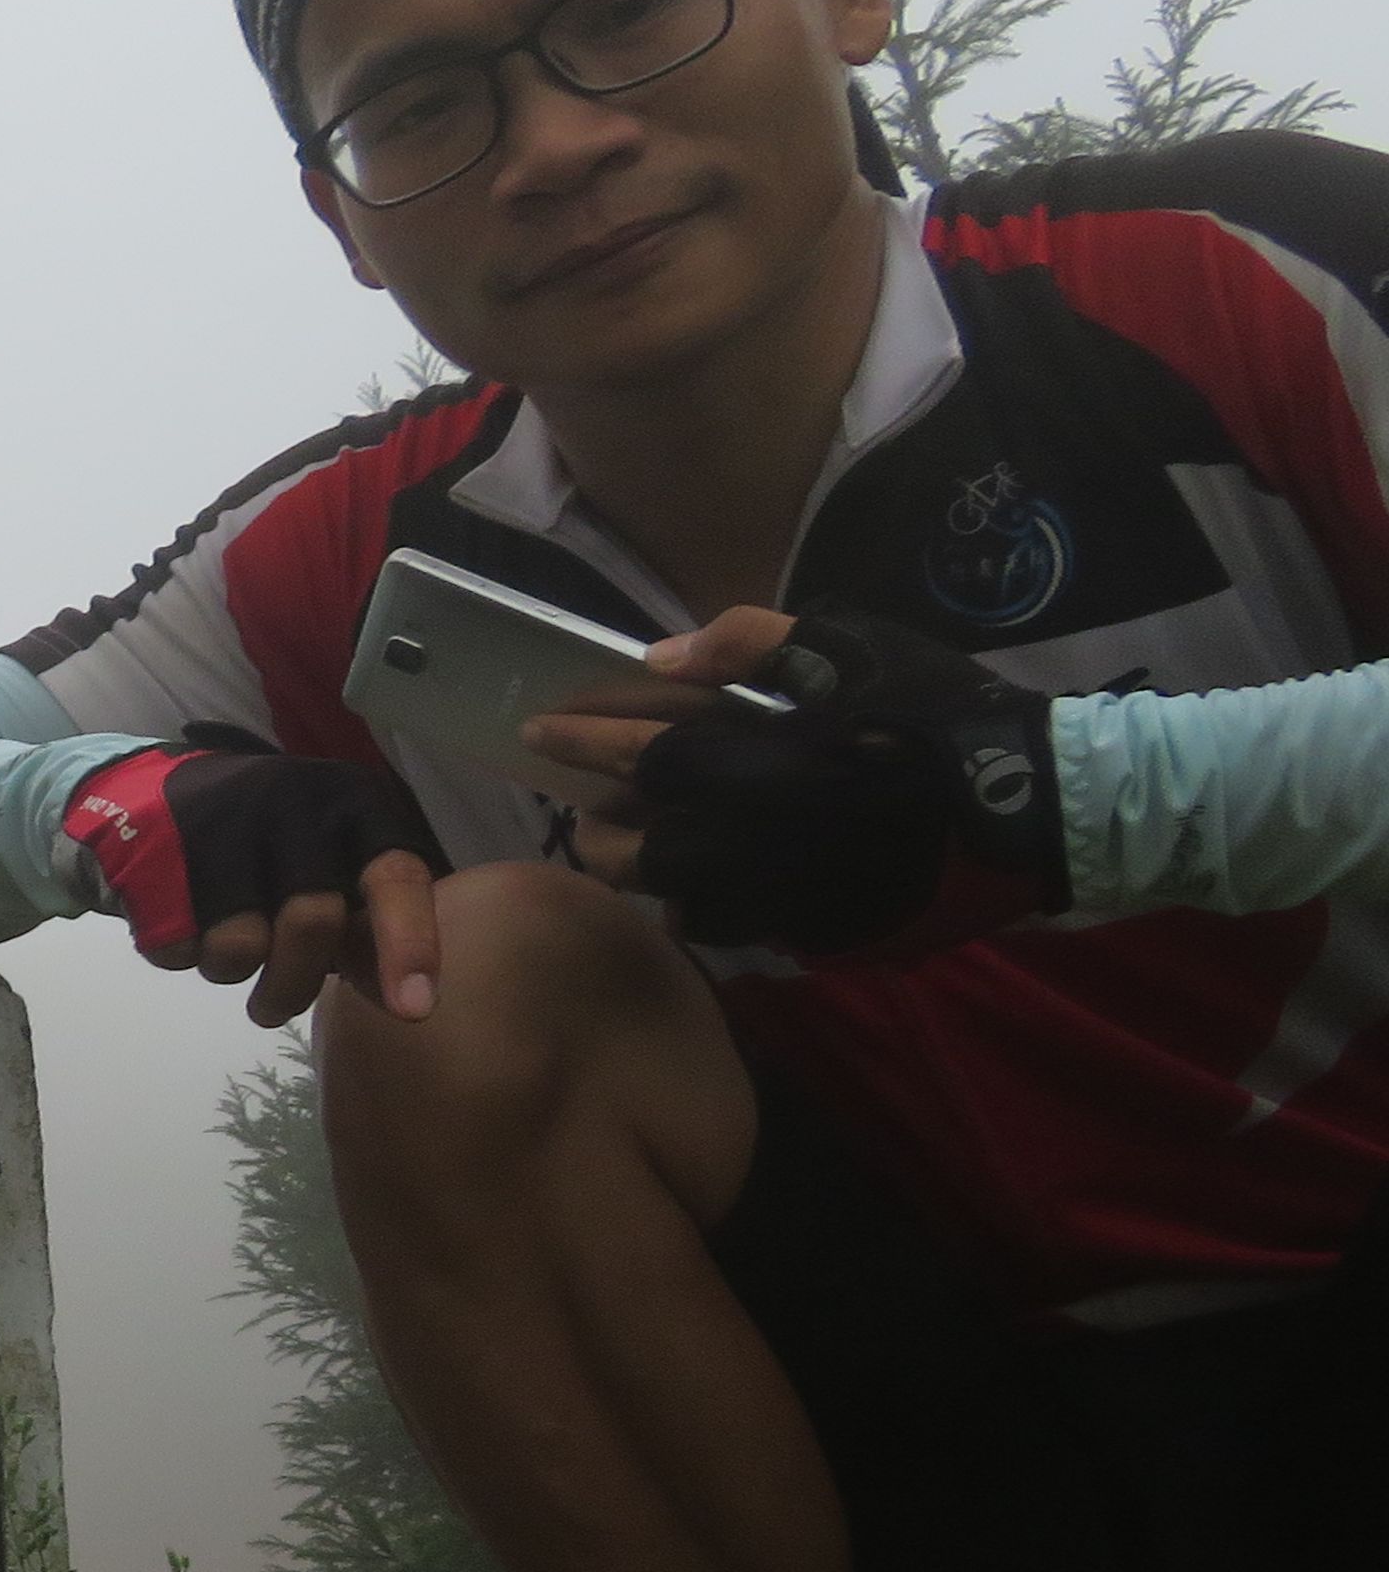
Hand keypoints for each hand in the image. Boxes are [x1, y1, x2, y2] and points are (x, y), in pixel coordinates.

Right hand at [62, 731, 447, 1027]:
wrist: (153, 794)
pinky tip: (179, 916)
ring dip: (231, 971)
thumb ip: (367, 930)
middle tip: (275, 1008)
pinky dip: (181, 952)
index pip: (395, 875)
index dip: (409, 945)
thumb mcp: (333, 871)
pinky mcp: (155, 854)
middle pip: (312, 922)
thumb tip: (407, 1002)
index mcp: (352, 804)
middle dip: (295, 984)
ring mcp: (221, 824)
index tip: (414, 1011)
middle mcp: (293, 804)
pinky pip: (179, 949)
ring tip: (223, 945)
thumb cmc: (270, 847)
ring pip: (240, 948)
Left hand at [534, 607, 1063, 952]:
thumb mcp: (852, 647)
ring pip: (672, 896)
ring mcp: (781, 891)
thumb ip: (750, 643)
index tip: (538, 733)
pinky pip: (729, 926)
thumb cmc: (939, 713)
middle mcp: (754, 834)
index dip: (581, 740)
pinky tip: (700, 883)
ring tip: (631, 847)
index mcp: (756, 758)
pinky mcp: (813, 928)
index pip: (637, 754)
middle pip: (636, 846)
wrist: (1033, 807)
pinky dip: (700, 906)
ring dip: (641, 871)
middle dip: (598, 827)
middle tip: (583, 808)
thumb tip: (660, 659)